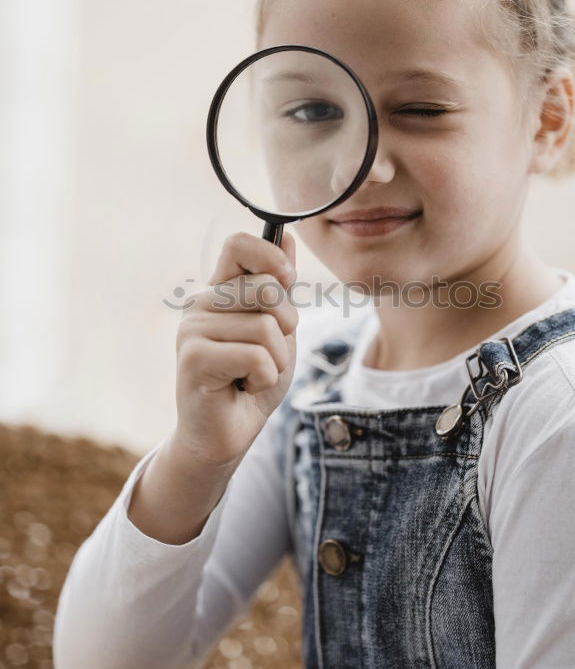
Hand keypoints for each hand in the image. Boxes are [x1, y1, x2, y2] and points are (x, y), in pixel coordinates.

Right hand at [170, 229, 298, 469]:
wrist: (230, 434)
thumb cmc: (253, 380)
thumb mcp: (279, 329)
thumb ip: (280, 287)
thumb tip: (286, 234)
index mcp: (220, 291)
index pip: (238, 244)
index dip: (269, 255)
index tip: (286, 280)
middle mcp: (201, 304)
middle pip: (268, 288)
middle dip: (287, 326)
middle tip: (268, 353)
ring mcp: (193, 329)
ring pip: (267, 329)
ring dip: (275, 360)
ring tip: (252, 374)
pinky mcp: (193, 358)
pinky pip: (256, 356)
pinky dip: (264, 378)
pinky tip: (242, 387)